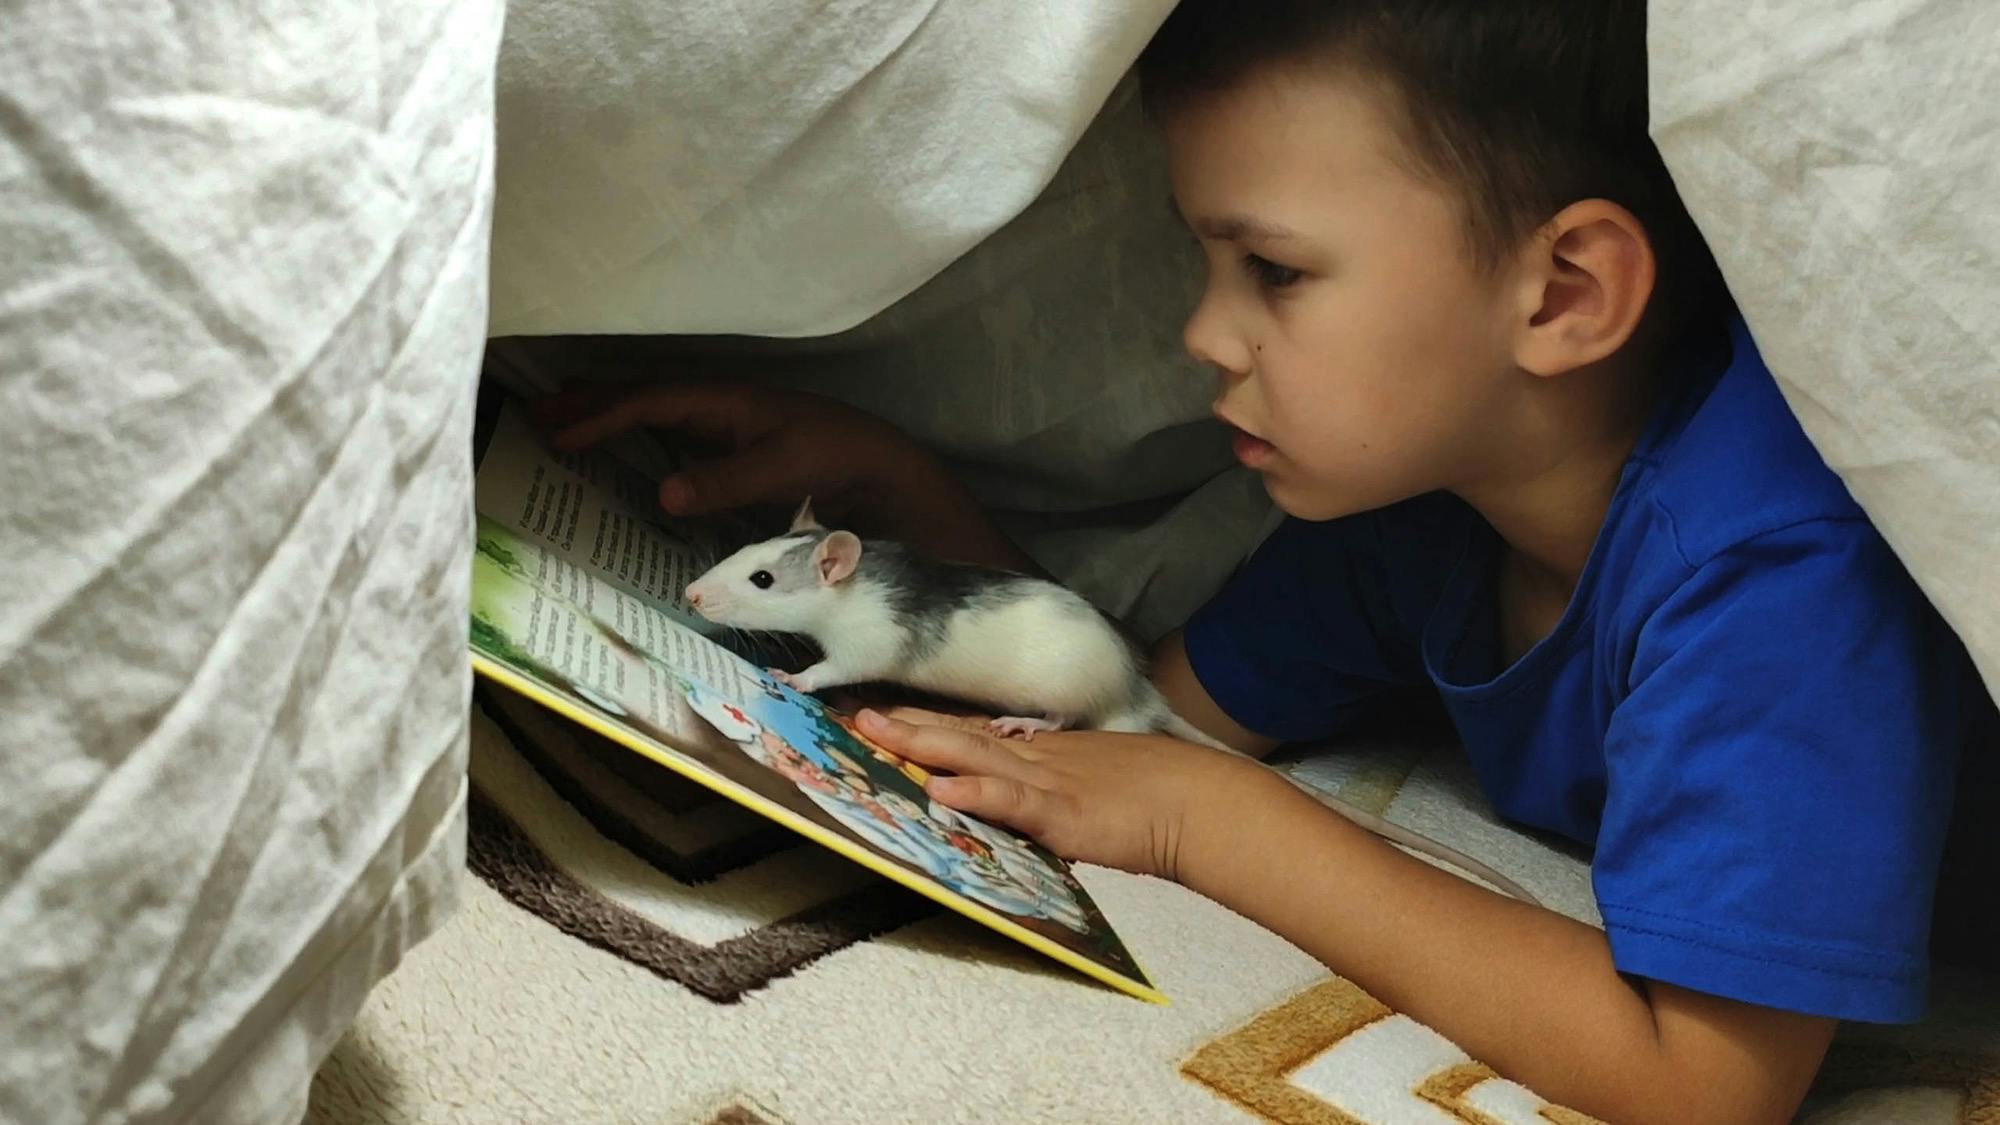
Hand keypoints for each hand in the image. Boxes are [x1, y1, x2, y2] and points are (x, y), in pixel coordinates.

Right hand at [536, 381, 1032, 568]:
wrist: (888, 470)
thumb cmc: (842, 460)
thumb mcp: (785, 471)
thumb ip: (727, 481)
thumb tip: (664, 491)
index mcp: (729, 401)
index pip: (652, 401)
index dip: (603, 416)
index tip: (559, 433)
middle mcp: (722, 406)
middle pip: (643, 398)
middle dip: (590, 404)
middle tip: (536, 415)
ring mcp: (727, 425)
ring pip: (654, 413)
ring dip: (607, 416)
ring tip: (560, 423)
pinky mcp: (735, 447)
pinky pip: (672, 432)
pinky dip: (636, 435)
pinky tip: (619, 448)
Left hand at [853, 707, 1273, 879]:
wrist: (1200, 802)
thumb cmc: (1155, 799)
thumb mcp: (1091, 788)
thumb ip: (1050, 794)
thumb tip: (1016, 797)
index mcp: (1041, 756)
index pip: (972, 733)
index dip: (925, 723)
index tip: (881, 714)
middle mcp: (1034, 761)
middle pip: (959, 736)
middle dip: (905, 726)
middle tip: (854, 715)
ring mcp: (1047, 783)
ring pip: (973, 757)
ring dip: (922, 744)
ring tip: (876, 732)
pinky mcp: (1063, 813)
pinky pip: (1012, 802)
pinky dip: (976, 792)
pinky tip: (942, 787)